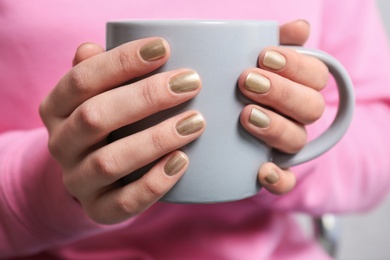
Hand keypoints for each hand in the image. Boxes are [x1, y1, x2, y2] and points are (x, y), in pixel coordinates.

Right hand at [40, 39, 204, 223]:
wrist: (93, 177)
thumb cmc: (106, 124)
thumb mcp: (95, 96)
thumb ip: (96, 72)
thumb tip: (92, 47)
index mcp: (56, 108)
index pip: (82, 79)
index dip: (121, 61)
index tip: (163, 48)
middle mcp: (60, 144)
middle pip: (95, 116)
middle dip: (146, 97)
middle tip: (190, 83)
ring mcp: (77, 180)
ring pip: (110, 161)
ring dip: (156, 139)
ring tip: (196, 122)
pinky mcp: (99, 210)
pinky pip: (124, 202)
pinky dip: (155, 183)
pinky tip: (182, 161)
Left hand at [239, 20, 327, 194]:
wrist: (215, 120)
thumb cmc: (238, 81)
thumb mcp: (254, 58)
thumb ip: (277, 41)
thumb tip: (300, 28)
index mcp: (300, 88)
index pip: (316, 76)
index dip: (295, 65)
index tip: (263, 54)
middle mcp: (298, 117)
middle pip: (310, 108)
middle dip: (281, 93)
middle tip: (246, 81)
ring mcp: (286, 144)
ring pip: (297, 140)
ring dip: (276, 128)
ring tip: (246, 114)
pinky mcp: (273, 169)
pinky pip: (286, 180)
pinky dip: (278, 178)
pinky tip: (262, 170)